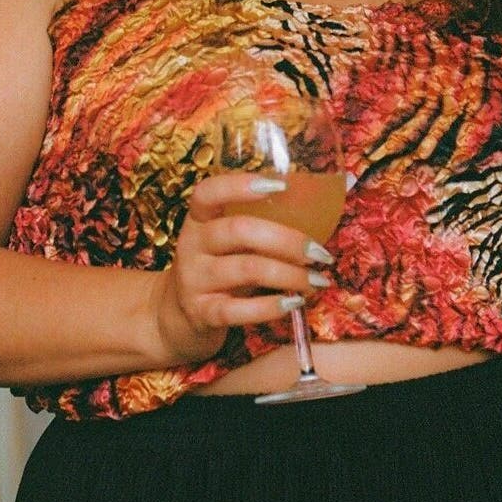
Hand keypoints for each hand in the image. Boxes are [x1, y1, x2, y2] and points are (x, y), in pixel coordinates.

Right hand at [149, 172, 333, 362]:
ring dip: (290, 274)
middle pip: (239, 230)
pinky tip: (295, 302)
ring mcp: (194, 280)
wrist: (176, 316)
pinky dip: (272, 306)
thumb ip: (260, 225)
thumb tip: (325, 207)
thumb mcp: (228, 243)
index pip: (209, 192)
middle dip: (288, 240)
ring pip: (248, 269)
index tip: (282, 185)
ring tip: (317, 280)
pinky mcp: (202, 312)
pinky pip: (240, 309)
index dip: (241, 185)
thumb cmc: (217, 268)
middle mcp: (192, 245)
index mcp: (199, 219)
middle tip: (320, 253)